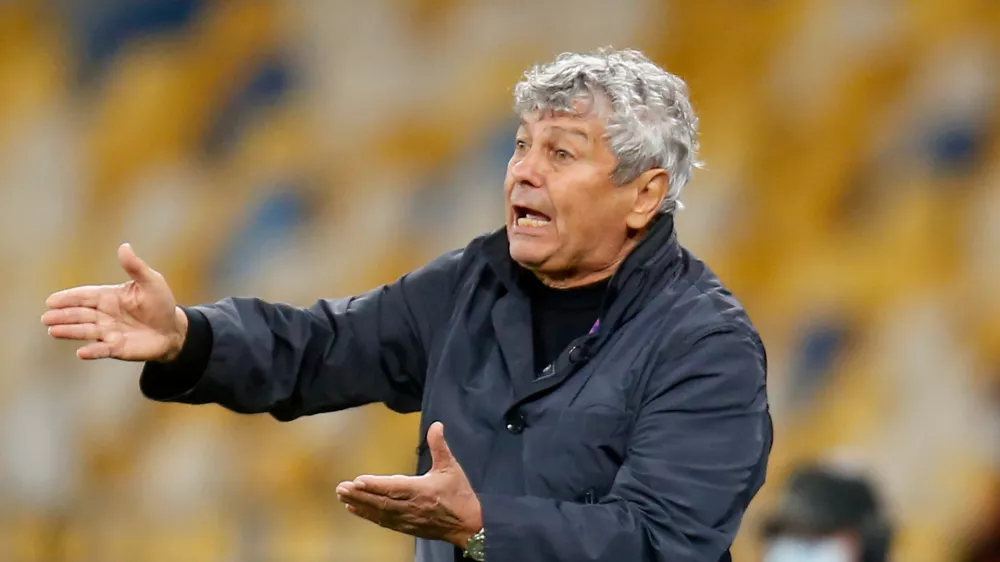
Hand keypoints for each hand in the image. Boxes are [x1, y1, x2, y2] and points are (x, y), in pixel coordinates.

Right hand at [42, 243, 187, 361]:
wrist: (173, 330)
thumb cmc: (160, 303)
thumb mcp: (151, 282)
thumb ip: (135, 267)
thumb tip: (124, 246)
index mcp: (109, 297)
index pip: (85, 296)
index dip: (68, 298)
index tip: (51, 300)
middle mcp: (104, 315)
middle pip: (80, 314)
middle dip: (63, 315)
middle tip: (46, 317)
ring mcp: (109, 332)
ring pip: (86, 331)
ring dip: (70, 331)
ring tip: (53, 331)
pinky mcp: (117, 348)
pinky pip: (103, 349)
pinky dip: (92, 351)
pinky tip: (81, 353)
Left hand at [337, 422, 482, 547]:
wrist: (468, 525)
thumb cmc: (459, 495)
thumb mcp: (451, 467)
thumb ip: (440, 446)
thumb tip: (436, 425)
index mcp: (421, 490)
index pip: (393, 487)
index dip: (375, 485)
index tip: (358, 480)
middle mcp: (411, 506)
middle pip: (381, 501)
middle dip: (360, 494)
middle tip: (341, 488)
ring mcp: (407, 518)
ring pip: (379, 512)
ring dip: (360, 504)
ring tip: (342, 496)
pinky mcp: (406, 527)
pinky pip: (383, 521)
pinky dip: (367, 515)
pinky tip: (355, 509)